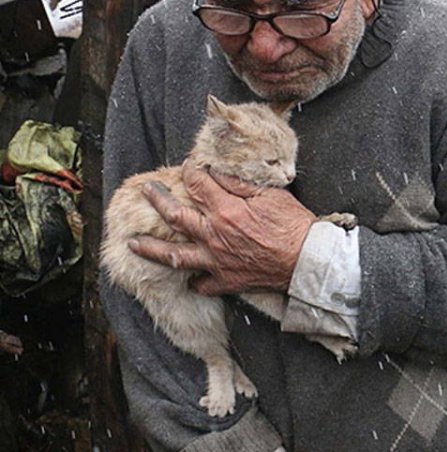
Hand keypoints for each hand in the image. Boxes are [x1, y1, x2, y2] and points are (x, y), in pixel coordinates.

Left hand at [128, 162, 315, 294]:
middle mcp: (213, 235)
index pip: (197, 184)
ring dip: (151, 248)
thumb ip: (239, 183)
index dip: (190, 172)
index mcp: (225, 210)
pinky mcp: (226, 280)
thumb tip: (216, 172)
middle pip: (175, 216)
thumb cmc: (294, 224)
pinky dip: (193, 280)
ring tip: (133, 243)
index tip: (187, 167)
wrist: (307, 260)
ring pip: (174, 255)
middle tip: (145, 191)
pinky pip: (201, 284)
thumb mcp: (271, 194)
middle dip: (157, 200)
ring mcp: (216, 261)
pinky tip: (188, 277)